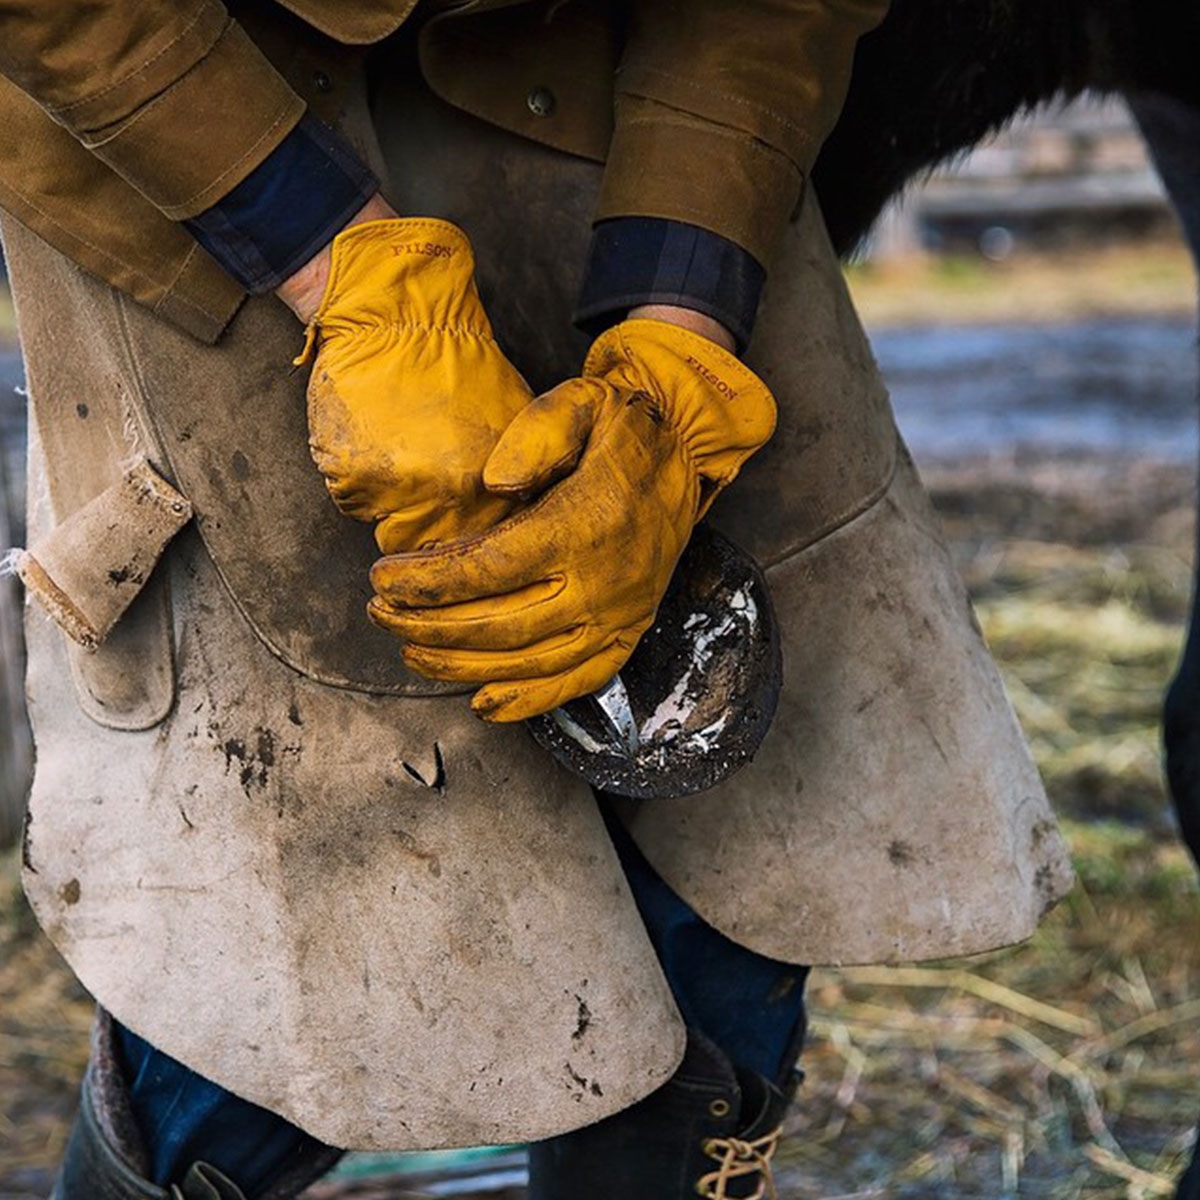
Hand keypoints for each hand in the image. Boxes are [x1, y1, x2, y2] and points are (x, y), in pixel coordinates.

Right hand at [296, 216, 534, 551]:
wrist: (399, 317)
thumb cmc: (459, 364)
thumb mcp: (512, 422)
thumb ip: (516, 478)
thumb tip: (517, 516)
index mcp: (492, 485)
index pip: (479, 548)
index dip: (466, 538)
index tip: (458, 519)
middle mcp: (448, 494)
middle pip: (434, 548)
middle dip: (426, 528)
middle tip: (421, 483)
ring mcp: (396, 489)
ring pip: (390, 532)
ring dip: (389, 507)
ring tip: (396, 457)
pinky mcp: (351, 478)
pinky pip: (353, 504)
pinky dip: (356, 482)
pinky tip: (369, 441)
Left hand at [367, 319, 776, 720]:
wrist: (685, 453)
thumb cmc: (622, 428)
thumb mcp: (581, 403)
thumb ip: (536, 436)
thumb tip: (496, 485)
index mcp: (586, 525)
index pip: (490, 568)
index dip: (429, 582)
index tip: (383, 579)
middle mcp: (604, 582)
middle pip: (500, 624)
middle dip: (429, 626)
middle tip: (380, 615)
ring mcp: (619, 615)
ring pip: (530, 661)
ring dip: (463, 664)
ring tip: (411, 652)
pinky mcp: (628, 633)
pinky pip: (578, 681)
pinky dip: (529, 700)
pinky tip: (483, 701)